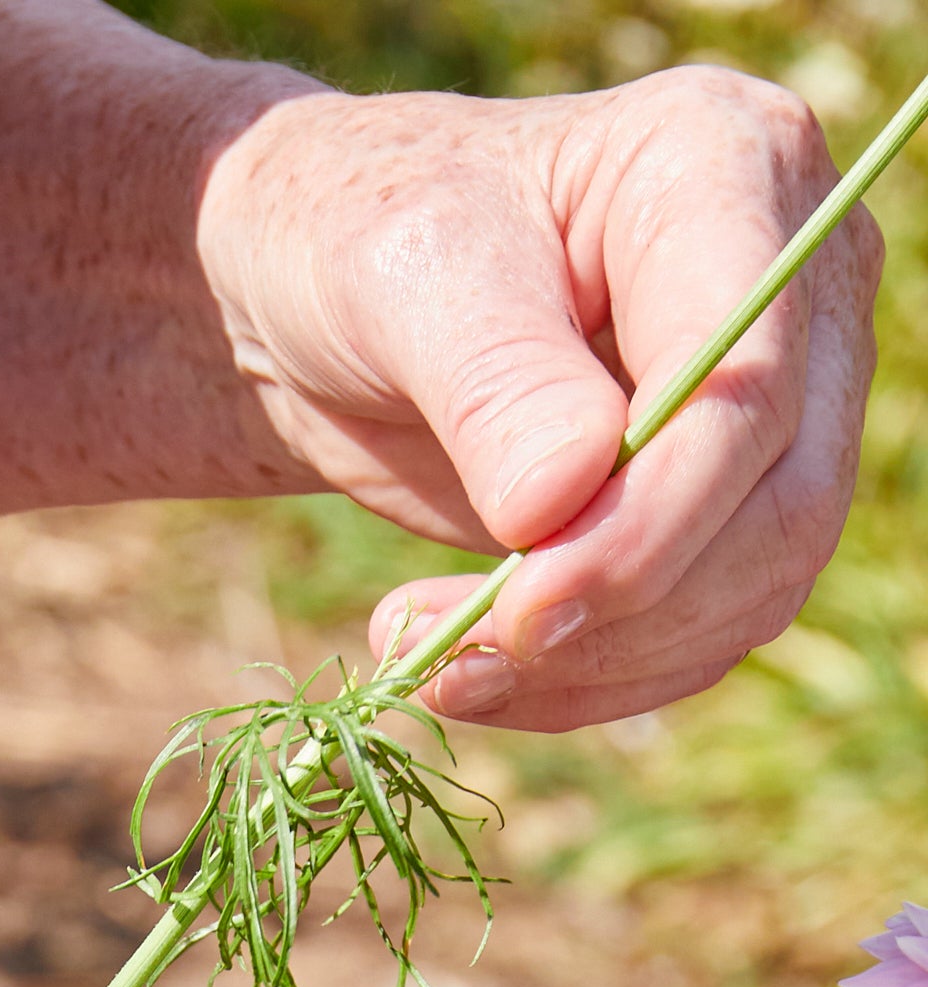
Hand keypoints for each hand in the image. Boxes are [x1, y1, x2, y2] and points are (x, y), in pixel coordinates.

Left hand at [198, 65, 877, 729]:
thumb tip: (565, 500)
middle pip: (782, 500)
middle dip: (628, 610)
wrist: (336, 301)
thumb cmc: (371, 244)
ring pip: (755, 586)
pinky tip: (476, 674)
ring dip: (602, 665)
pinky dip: (592, 680)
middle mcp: (789, 282)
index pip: (748, 382)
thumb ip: (496, 384)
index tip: (519, 607)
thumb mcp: (408, 279)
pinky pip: (702, 629)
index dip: (653, 518)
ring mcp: (775, 402)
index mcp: (728, 168)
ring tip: (439, 666)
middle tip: (461, 658)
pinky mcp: (726, 505)